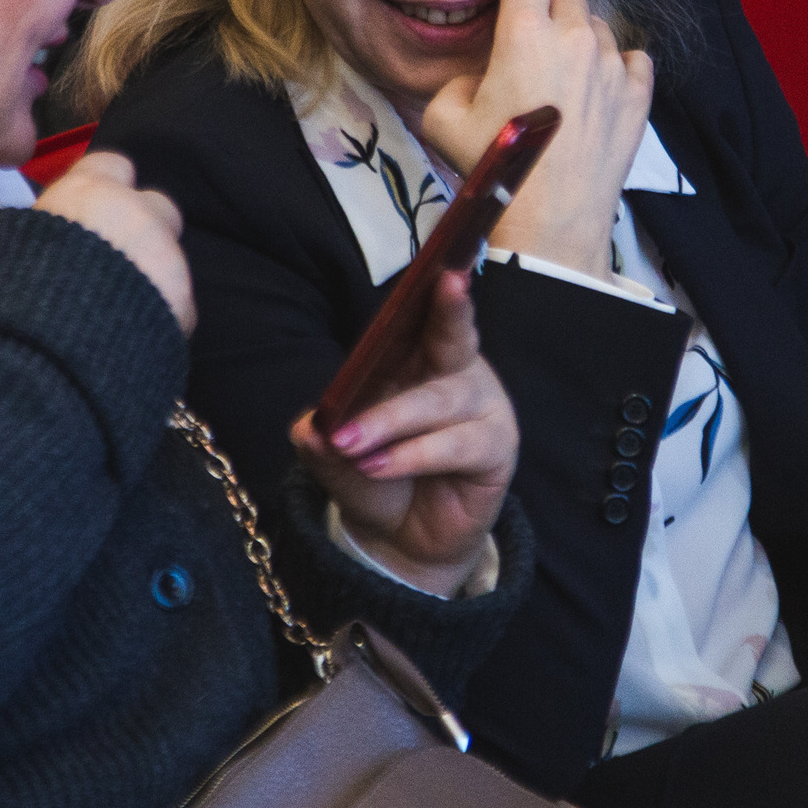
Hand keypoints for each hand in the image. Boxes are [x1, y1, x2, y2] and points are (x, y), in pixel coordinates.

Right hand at [34, 151, 194, 334]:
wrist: (54, 341)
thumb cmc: (16, 284)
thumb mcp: (13, 241)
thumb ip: (42, 228)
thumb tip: (41, 235)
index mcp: (89, 190)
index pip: (112, 165)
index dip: (105, 188)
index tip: (91, 212)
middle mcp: (136, 214)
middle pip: (158, 208)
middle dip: (142, 230)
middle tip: (113, 262)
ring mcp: (167, 258)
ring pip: (170, 259)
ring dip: (152, 275)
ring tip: (118, 308)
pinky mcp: (183, 304)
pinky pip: (174, 308)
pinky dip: (157, 319)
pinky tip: (131, 337)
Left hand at [293, 269, 516, 596]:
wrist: (403, 538)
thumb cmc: (377, 477)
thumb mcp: (336, 455)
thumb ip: (322, 436)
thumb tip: (309, 427)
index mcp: (422, 355)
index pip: (431, 315)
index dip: (441, 295)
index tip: (446, 270)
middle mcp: (459, 372)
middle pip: (451, 340)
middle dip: (432, 329)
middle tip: (401, 341)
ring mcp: (484, 408)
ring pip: (438, 402)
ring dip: (389, 423)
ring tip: (350, 447)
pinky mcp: (498, 448)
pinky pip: (456, 445)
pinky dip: (412, 456)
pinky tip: (378, 467)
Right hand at [419, 0, 653, 281]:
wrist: (550, 222)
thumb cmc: (493, 166)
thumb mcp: (442, 118)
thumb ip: (457, 79)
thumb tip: (481, 77)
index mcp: (526, 32)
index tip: (508, 6)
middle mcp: (575, 38)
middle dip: (549, 7)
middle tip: (532, 45)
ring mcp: (612, 66)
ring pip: (599, 26)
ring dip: (581, 40)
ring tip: (563, 78)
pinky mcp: (638, 96)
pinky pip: (635, 60)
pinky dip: (618, 68)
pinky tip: (599, 91)